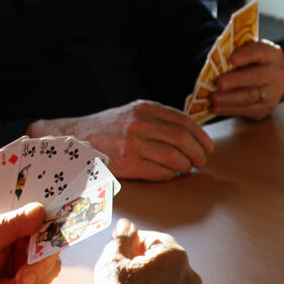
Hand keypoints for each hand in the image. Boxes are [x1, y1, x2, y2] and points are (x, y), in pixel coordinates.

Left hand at [0, 204, 61, 283]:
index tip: (52, 236)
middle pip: (51, 245)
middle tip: (22, 279)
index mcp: (10, 220)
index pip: (42, 215)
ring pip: (50, 267)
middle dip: (39, 264)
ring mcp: (26, 259)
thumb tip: (38, 210)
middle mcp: (22, 238)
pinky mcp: (26, 281)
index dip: (52, 223)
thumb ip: (9, 226)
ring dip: (31, 280)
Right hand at [28, 100, 214, 180]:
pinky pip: (160, 172)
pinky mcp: (128, 164)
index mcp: (144, 108)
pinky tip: (171, 174)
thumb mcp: (132, 113)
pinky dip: (171, 175)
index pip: (184, 121)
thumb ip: (158, 118)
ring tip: (188, 169)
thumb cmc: (108, 128)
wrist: (75, 140)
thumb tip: (190, 133)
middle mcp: (140, 124)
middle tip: (202, 162)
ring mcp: (133, 144)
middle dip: (198, 153)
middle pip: (183, 140)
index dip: (201, 136)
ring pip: (175, 157)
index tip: (208, 147)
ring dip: (186, 166)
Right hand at [93, 219, 202, 283]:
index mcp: (175, 256)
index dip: (133, 246)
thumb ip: (121, 239)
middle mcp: (192, 275)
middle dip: (146, 266)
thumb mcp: (111, 264)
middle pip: (164, 262)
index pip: (153, 240)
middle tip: (124, 281)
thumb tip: (127, 225)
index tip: (121, 260)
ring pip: (171, 283)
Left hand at [209, 40, 283, 120]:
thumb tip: (216, 64)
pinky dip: (229, 109)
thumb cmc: (248, 62)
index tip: (232, 58)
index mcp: (273, 54)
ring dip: (230, 98)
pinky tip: (216, 108)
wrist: (261, 80)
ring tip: (214, 98)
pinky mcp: (267, 108)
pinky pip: (247, 110)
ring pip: (251, 96)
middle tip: (219, 84)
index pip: (262, 52)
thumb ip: (235, 54)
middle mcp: (277, 73)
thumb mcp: (245, 52)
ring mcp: (274, 93)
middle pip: (256, 77)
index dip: (247, 55)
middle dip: (236, 80)